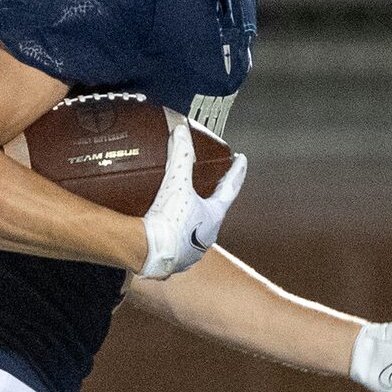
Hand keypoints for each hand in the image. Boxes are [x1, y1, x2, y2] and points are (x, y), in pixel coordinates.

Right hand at [138, 123, 246, 280]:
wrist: (149, 253)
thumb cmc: (168, 221)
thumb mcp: (176, 183)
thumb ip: (180, 155)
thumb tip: (181, 131)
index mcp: (214, 216)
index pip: (230, 188)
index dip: (236, 171)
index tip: (242, 160)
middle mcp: (208, 235)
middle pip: (215, 211)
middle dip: (214, 198)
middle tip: (212, 186)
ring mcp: (192, 251)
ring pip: (198, 231)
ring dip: (194, 220)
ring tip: (185, 210)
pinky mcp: (175, 261)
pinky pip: (179, 245)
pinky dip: (175, 236)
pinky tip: (166, 233)